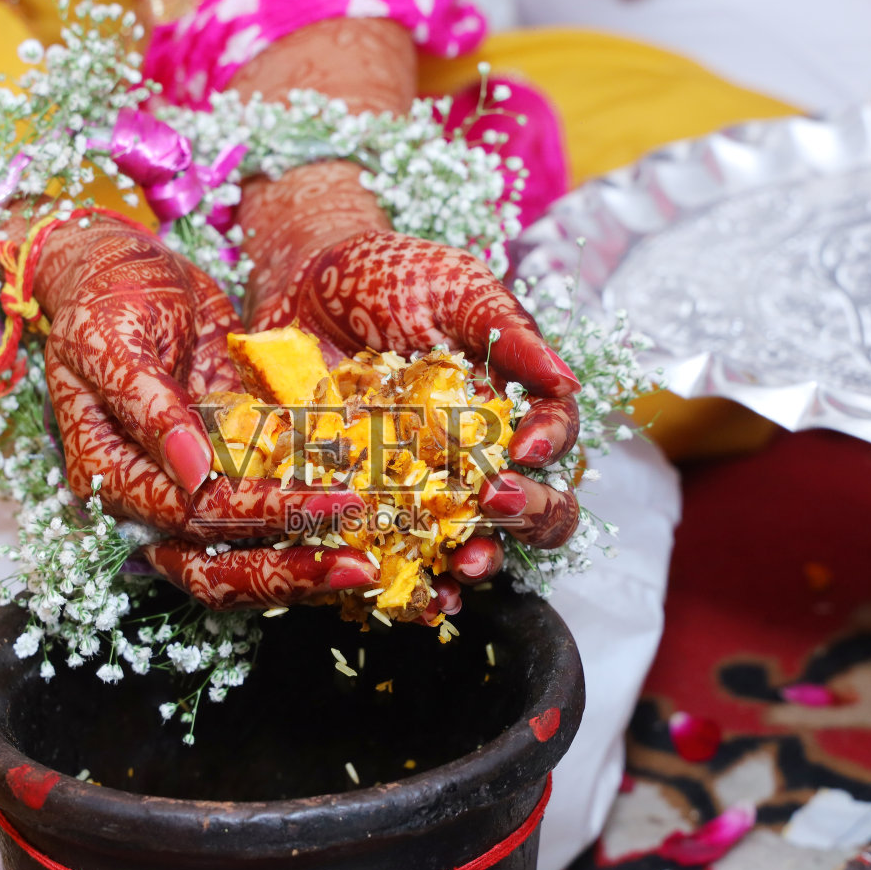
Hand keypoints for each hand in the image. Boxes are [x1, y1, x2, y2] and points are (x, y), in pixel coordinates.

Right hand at [39, 216, 377, 608]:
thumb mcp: (111, 336)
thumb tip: (190, 470)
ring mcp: (189, 496)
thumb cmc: (110, 295)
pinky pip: (266, 523)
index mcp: (108, 472)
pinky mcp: (227, 478)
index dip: (253, 517)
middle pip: (211, 568)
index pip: (184, 517)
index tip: (322, 503)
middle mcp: (147, 499)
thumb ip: (146, 404)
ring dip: (301, 569)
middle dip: (286, 572)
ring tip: (366, 563)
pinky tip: (360, 528)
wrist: (129, 272)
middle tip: (359, 565)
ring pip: (240, 561)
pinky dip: (308, 531)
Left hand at [252, 229, 584, 576]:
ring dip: (480, 561)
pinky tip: (413, 593)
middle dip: (528, 513)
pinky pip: (399, 558)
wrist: (303, 283)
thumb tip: (567, 381)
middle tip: (496, 502)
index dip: (551, 446)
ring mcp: (424, 489)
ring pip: (475, 544)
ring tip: (465, 565)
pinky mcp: (366, 507)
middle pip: (533, 505)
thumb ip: (509, 331)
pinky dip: (411, 583)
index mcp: (507, 406)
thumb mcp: (456, 287)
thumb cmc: (389, 276)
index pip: (554, 437)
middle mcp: (475, 457)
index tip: (526, 447)